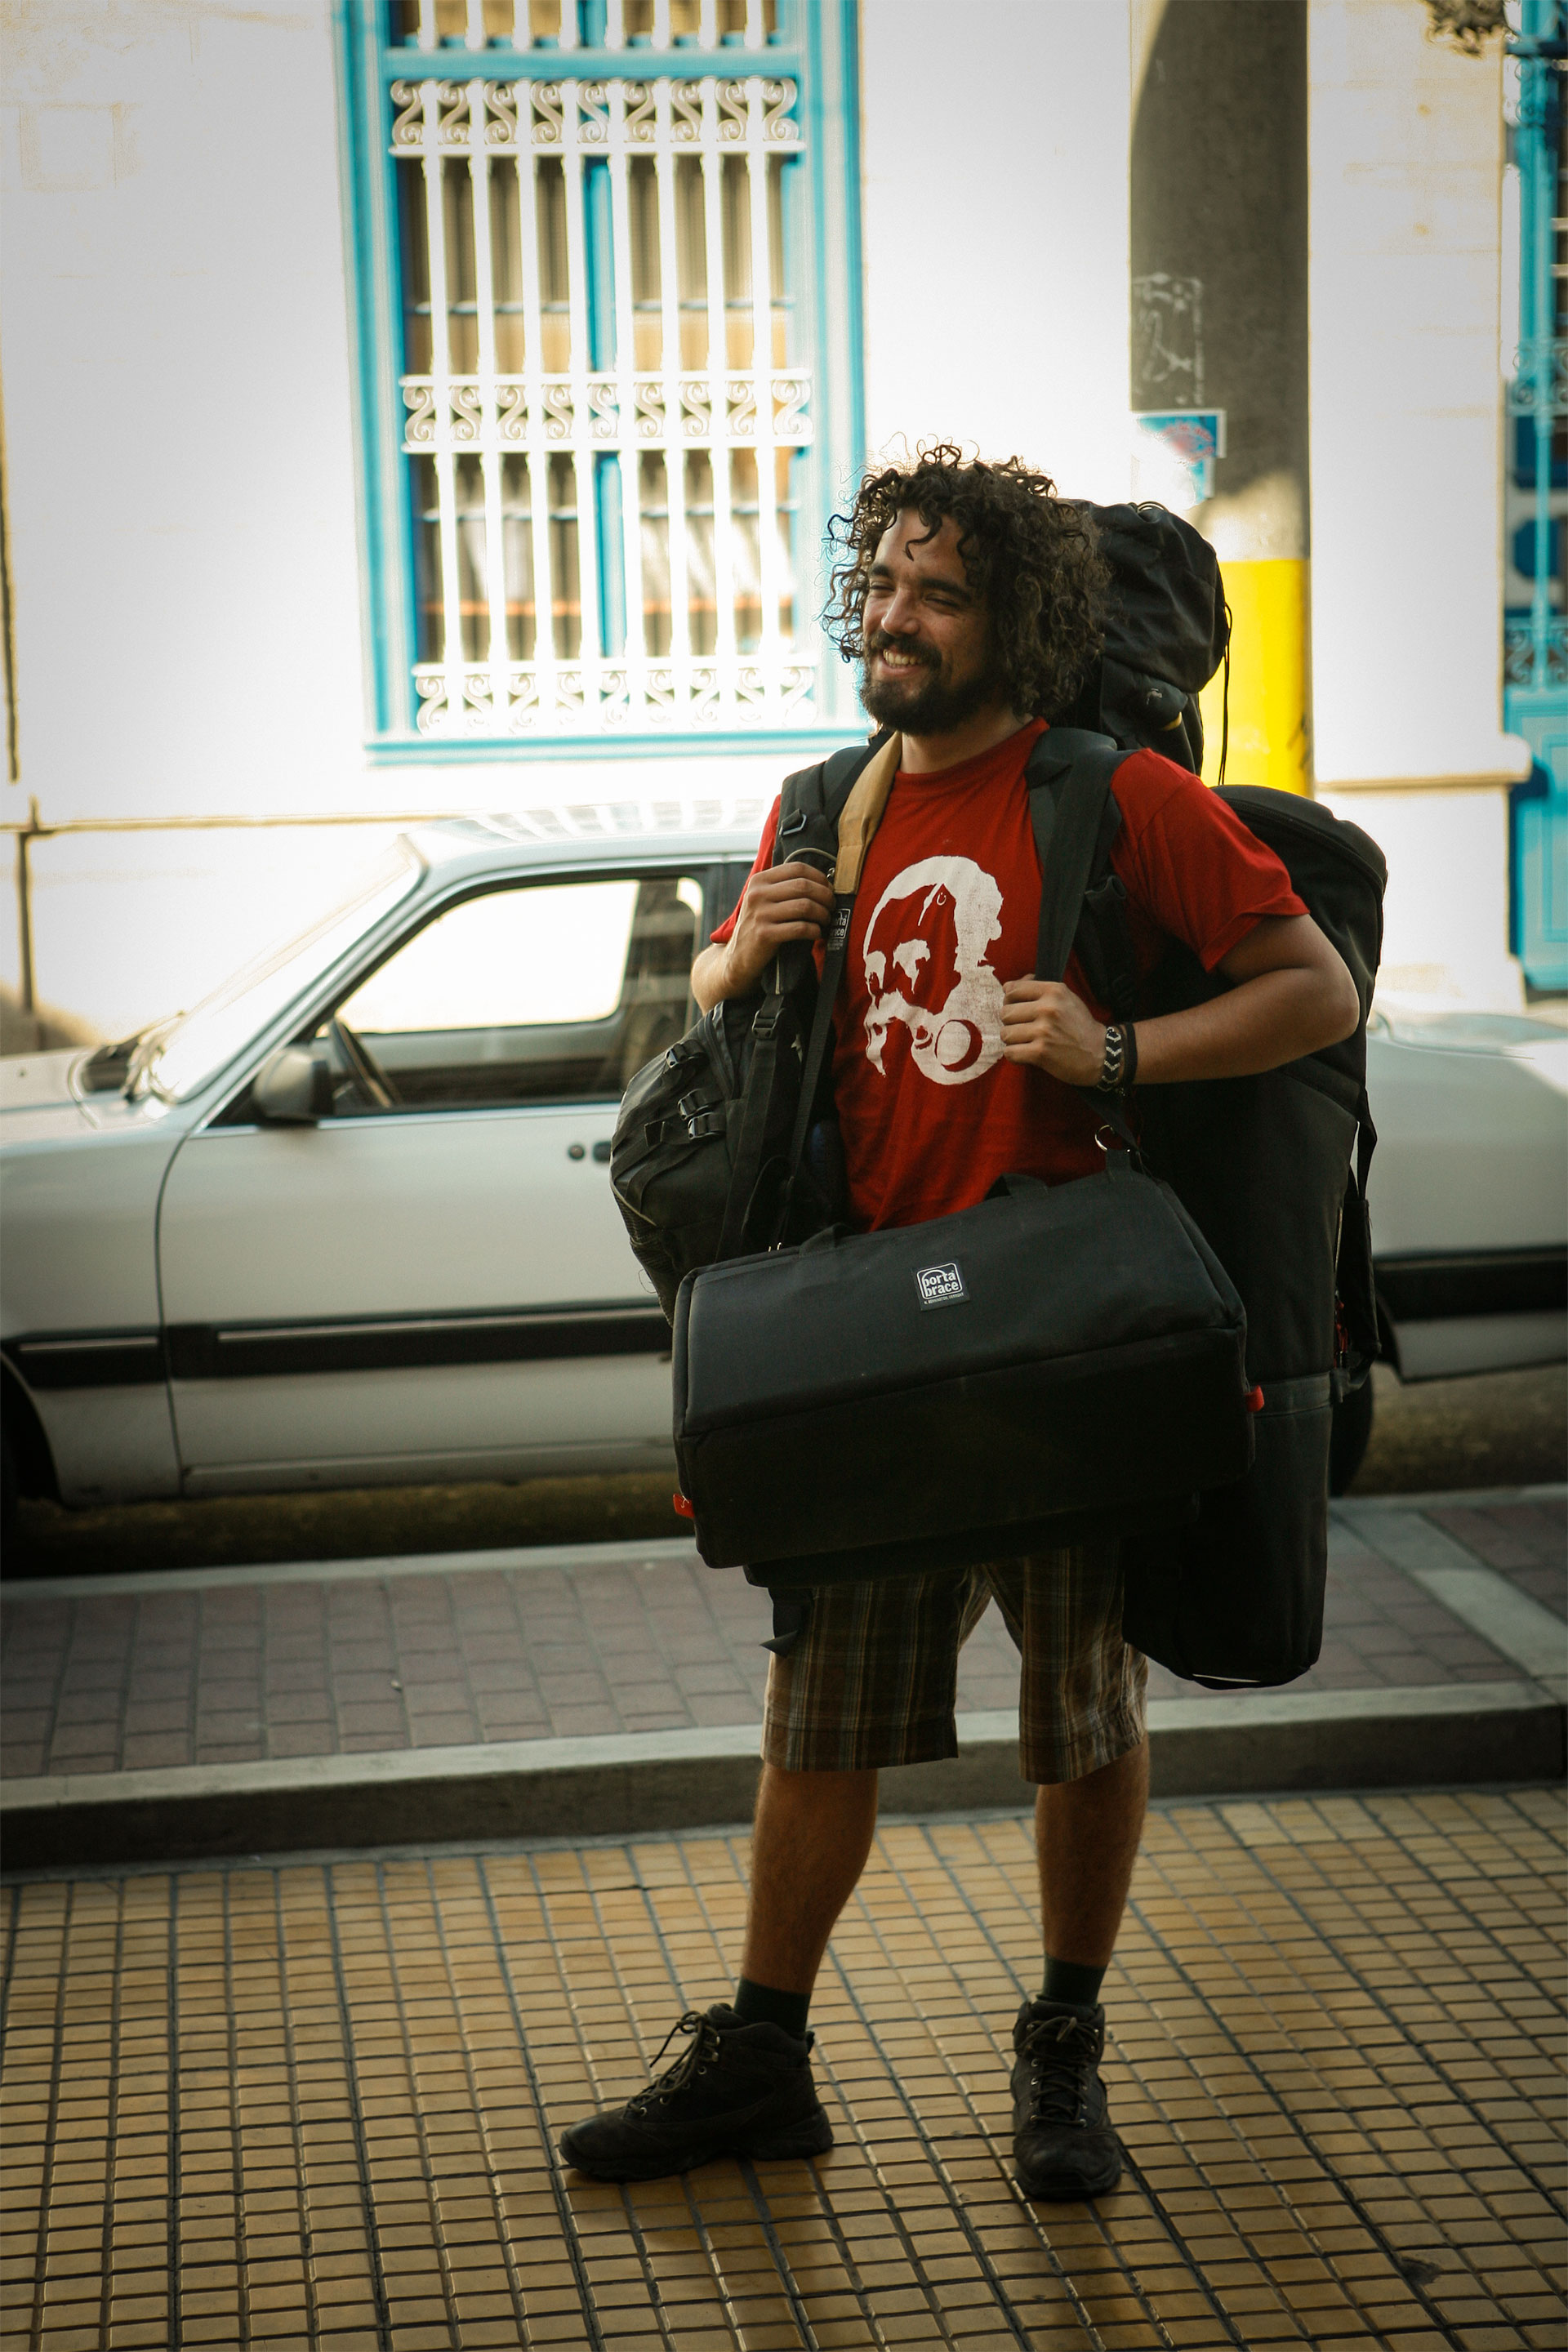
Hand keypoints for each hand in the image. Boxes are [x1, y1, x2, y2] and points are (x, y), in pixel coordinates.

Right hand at [720, 859, 836, 995]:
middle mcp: (757, 894)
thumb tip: (823, 881)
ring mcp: (760, 914)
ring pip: (805, 906)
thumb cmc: (760, 926)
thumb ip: (784, 887)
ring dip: (823, 914)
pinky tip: (817, 934)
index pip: (797, 868)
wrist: (738, 957)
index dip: (819, 877)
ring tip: (826, 920)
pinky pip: (800, 928)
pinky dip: (815, 931)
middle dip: (825, 896)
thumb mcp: (764, 900)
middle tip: (832, 906)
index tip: (828, 888)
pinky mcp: (764, 935)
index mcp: (759, 880)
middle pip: (803, 886)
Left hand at [1000, 979, 1106, 1086]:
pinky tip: (1026, 1053)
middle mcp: (1048, 1008)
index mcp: (1054, 990)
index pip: (1012, 989)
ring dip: (1013, 1040)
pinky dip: (1015, 1055)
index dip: (1010, 1000)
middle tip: (1024, 1028)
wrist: (1099, 1053)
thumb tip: (1008, 987)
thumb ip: (1039, 989)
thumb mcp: (1066, 997)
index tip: (1017, 1008)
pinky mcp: (1040, 1052)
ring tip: (1026, 1041)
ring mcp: (1044, 1031)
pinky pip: (1010, 1052)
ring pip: (1005, 1033)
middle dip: (1011, 1022)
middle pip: (1005, 1013)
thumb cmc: (1079, 1025)